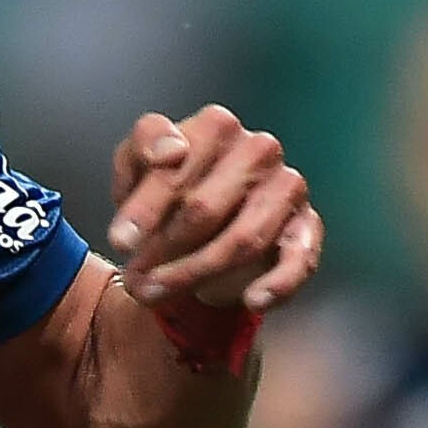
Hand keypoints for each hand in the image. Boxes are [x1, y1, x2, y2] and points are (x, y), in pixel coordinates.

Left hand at [103, 107, 321, 352]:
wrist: (202, 227)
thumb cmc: (168, 192)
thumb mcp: (137, 167)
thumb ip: (141, 150)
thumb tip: (169, 153)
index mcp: (216, 126)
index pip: (176, 164)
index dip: (145, 207)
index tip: (120, 242)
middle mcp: (259, 149)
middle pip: (204, 208)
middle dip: (163, 250)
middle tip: (135, 281)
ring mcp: (287, 187)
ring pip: (244, 239)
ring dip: (196, 274)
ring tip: (158, 294)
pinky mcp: (306, 226)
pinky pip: (299, 259)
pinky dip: (278, 284)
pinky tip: (253, 301)